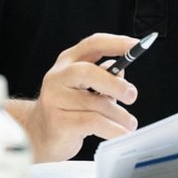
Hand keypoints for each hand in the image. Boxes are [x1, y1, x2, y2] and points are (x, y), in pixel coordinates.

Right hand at [23, 33, 141, 162]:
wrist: (39, 134)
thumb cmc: (68, 108)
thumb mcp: (86, 88)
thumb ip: (104, 78)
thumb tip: (122, 75)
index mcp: (68, 62)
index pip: (93, 44)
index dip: (116, 43)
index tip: (137, 46)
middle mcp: (58, 77)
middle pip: (87, 72)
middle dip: (114, 84)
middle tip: (131, 96)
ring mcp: (55, 99)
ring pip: (95, 104)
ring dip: (119, 115)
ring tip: (129, 124)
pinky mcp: (58, 122)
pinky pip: (93, 123)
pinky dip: (113, 129)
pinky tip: (120, 133)